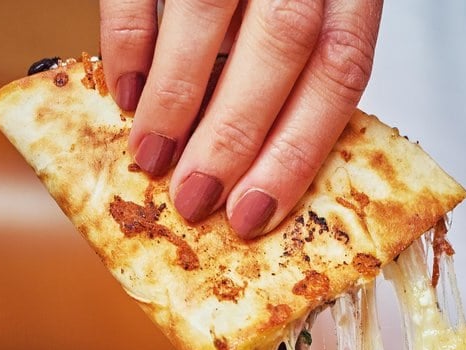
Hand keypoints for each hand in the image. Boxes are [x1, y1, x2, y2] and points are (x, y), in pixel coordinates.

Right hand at [99, 0, 382, 237]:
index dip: (295, 153)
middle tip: (195, 200)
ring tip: (153, 158)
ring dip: (175, 99)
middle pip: (281, 46)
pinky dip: (130, 41)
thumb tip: (254, 173)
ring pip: (209, 13)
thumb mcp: (318, 11)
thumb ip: (299, 73)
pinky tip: (126, 93)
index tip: (254, 213)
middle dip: (232, 138)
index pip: (338, 73)